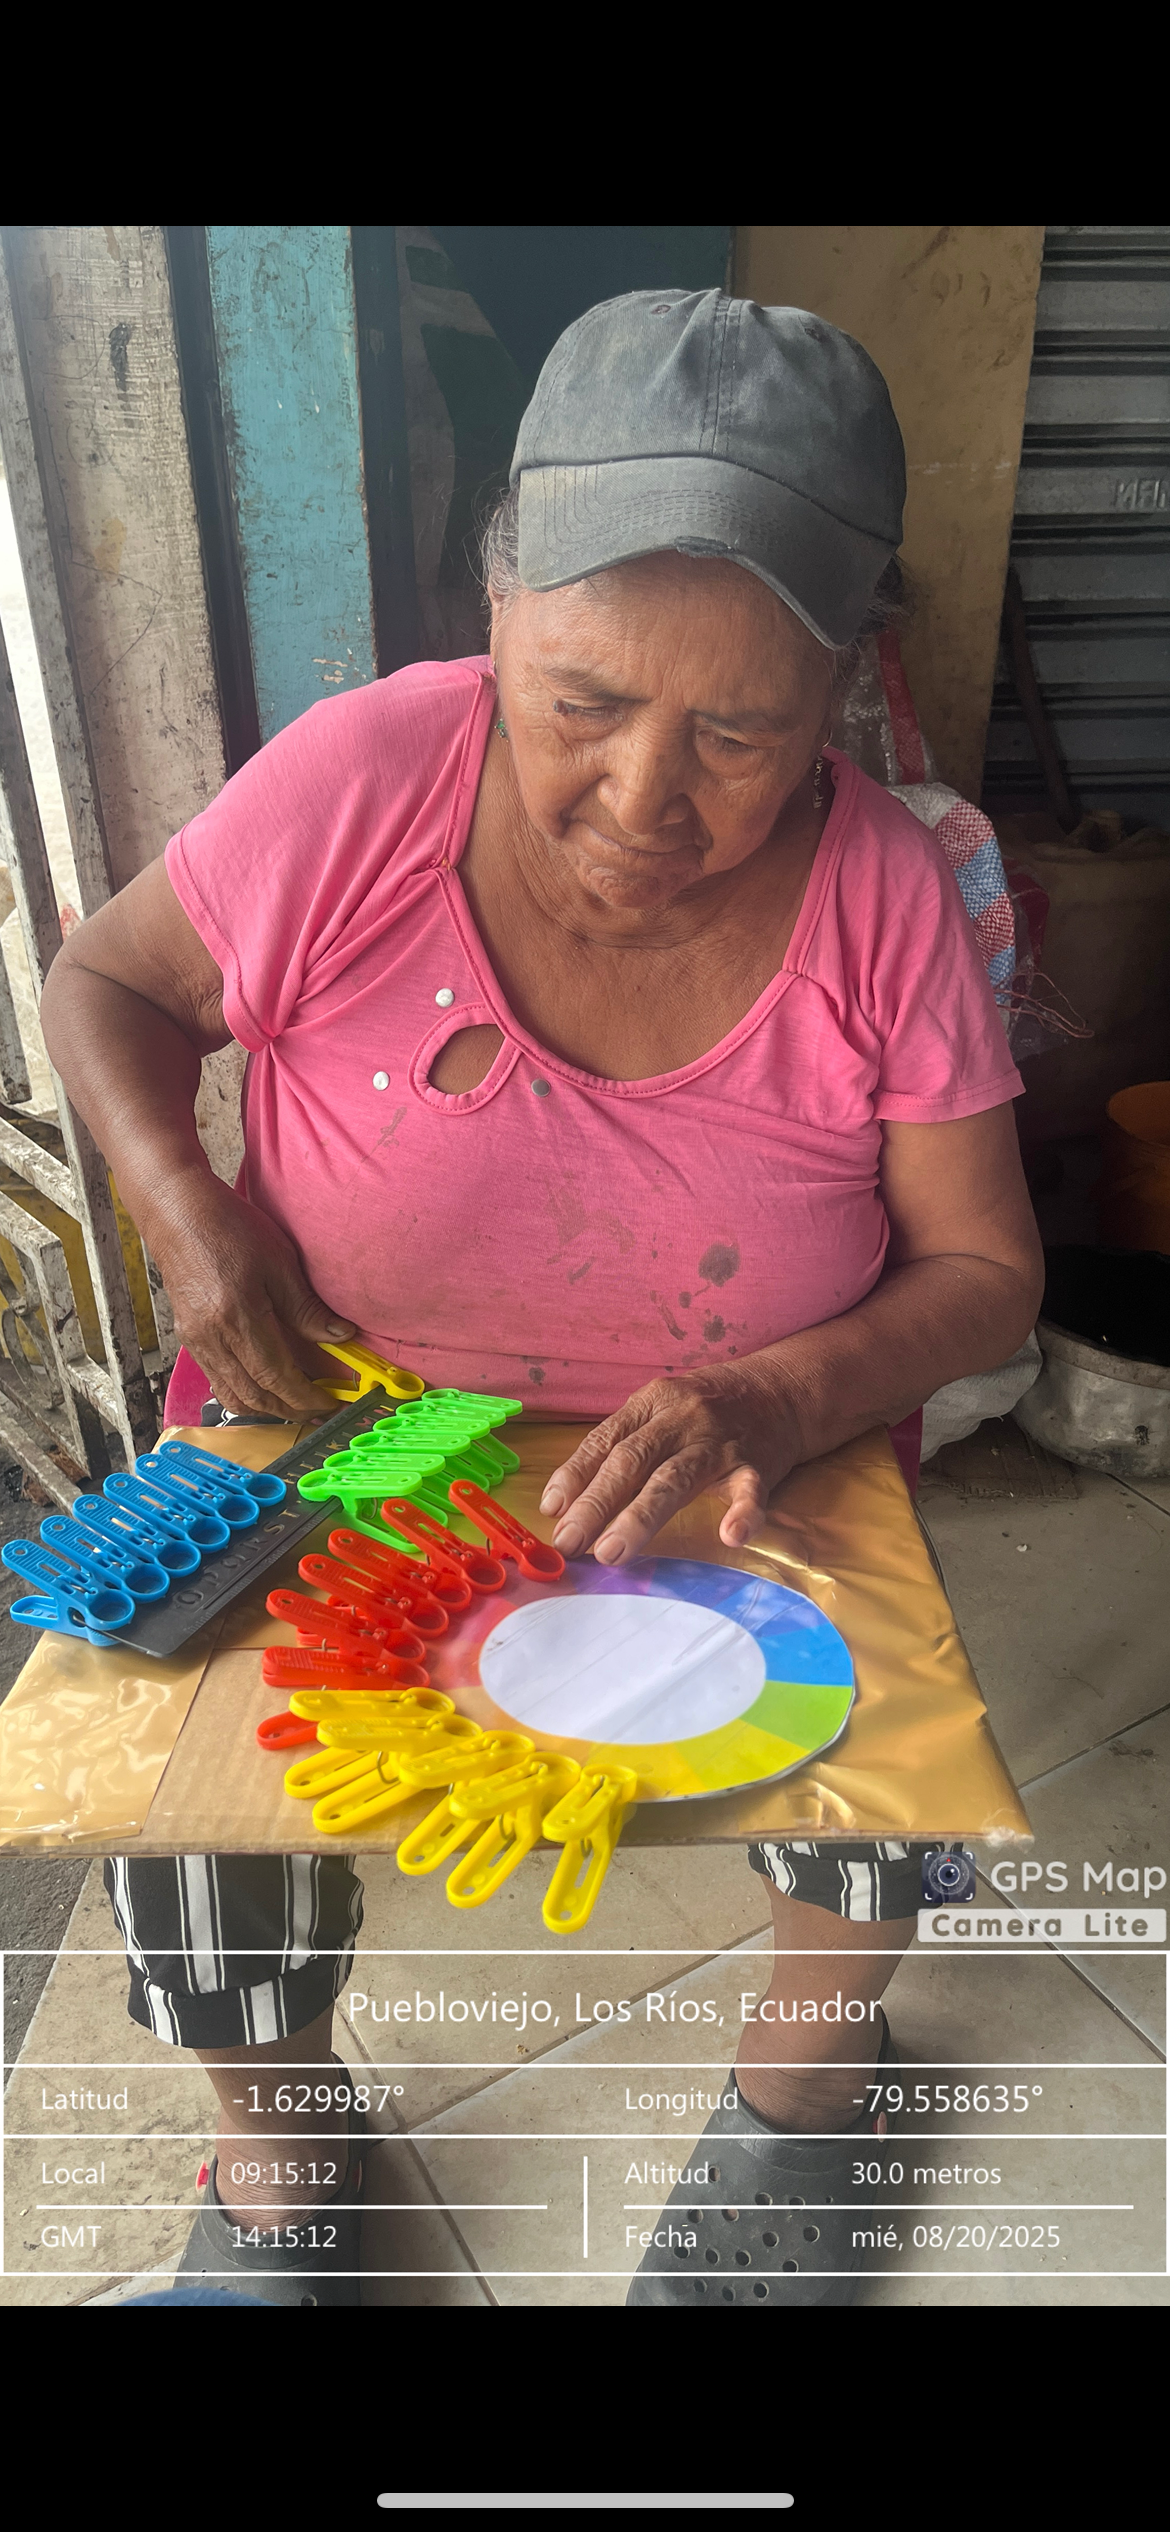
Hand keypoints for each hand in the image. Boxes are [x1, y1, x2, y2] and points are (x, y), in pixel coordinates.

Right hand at [149, 1170, 355, 1419]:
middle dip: (289, 1410)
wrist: (178, 1213)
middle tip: (319, 1410)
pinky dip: (243, 1393)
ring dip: (266, 1408)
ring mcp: (195, 1341)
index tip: (329, 1404)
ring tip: (295, 1404)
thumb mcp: (278, 1261)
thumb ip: (306, 1306)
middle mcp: (212, 1337)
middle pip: (254, 1395)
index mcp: (237, 1317)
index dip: (304, 1397)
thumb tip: (341, 1336)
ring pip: (232, 1394)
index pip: (275, 1376)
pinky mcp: (188, 1337)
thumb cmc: (229, 1228)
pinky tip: (264, 1386)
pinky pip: (217, 1380)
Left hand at [539, 1363, 801, 1563]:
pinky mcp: (757, 1464)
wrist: (778, 1391)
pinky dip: (742, 1513)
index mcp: (651, 1403)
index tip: (551, 1510)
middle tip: (570, 1542)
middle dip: (596, 1503)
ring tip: (613, 1551)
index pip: (605, 1440)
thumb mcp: (658, 1412)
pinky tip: (730, 1535)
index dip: (575, 1475)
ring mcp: (719, 1442)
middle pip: (632, 1461)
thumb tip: (564, 1502)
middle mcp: (681, 1419)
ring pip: (676, 1479)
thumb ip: (620, 1448)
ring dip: (641, 1516)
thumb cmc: (703, 1410)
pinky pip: (749, 1489)